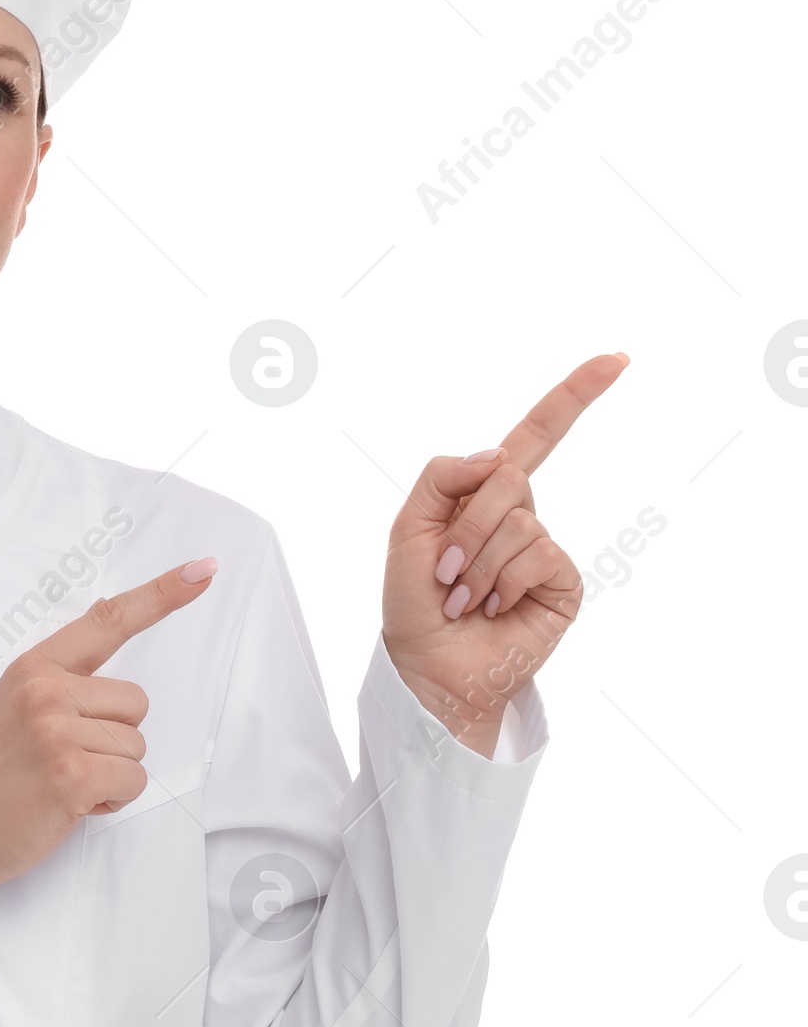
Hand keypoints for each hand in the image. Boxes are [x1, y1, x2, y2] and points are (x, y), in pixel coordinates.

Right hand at [0, 560, 217, 923]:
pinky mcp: (71, 775)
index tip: (202, 570)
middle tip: (65, 761)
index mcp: (34, 668)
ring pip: (137, 747)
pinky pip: (133, 780)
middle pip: (136, 703)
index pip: (107, 621)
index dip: (161, 595)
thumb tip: (105, 655)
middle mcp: (46, 691)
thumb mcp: (8, 705)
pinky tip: (72, 805)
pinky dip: (112, 800)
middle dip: (114, 739)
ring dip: (111, 774)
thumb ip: (55, 681)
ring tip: (61, 784)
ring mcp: (57, 732)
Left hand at [382, 353, 629, 756]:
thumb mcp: (407, 528)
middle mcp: (520, 515)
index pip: (534, 435)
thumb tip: (496, 454)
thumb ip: (442, 477)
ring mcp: (544, 548)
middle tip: (444, 572)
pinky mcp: (562, 582)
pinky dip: (505, 581)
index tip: (617, 359)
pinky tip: (494, 607)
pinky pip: (541, 553)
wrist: (430, 667)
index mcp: (484, 494)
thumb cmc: (414, 603)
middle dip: (466, 524)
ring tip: (463, 598)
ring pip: (520, 520)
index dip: (574, 395)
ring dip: (478, 562)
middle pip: (507, 475)